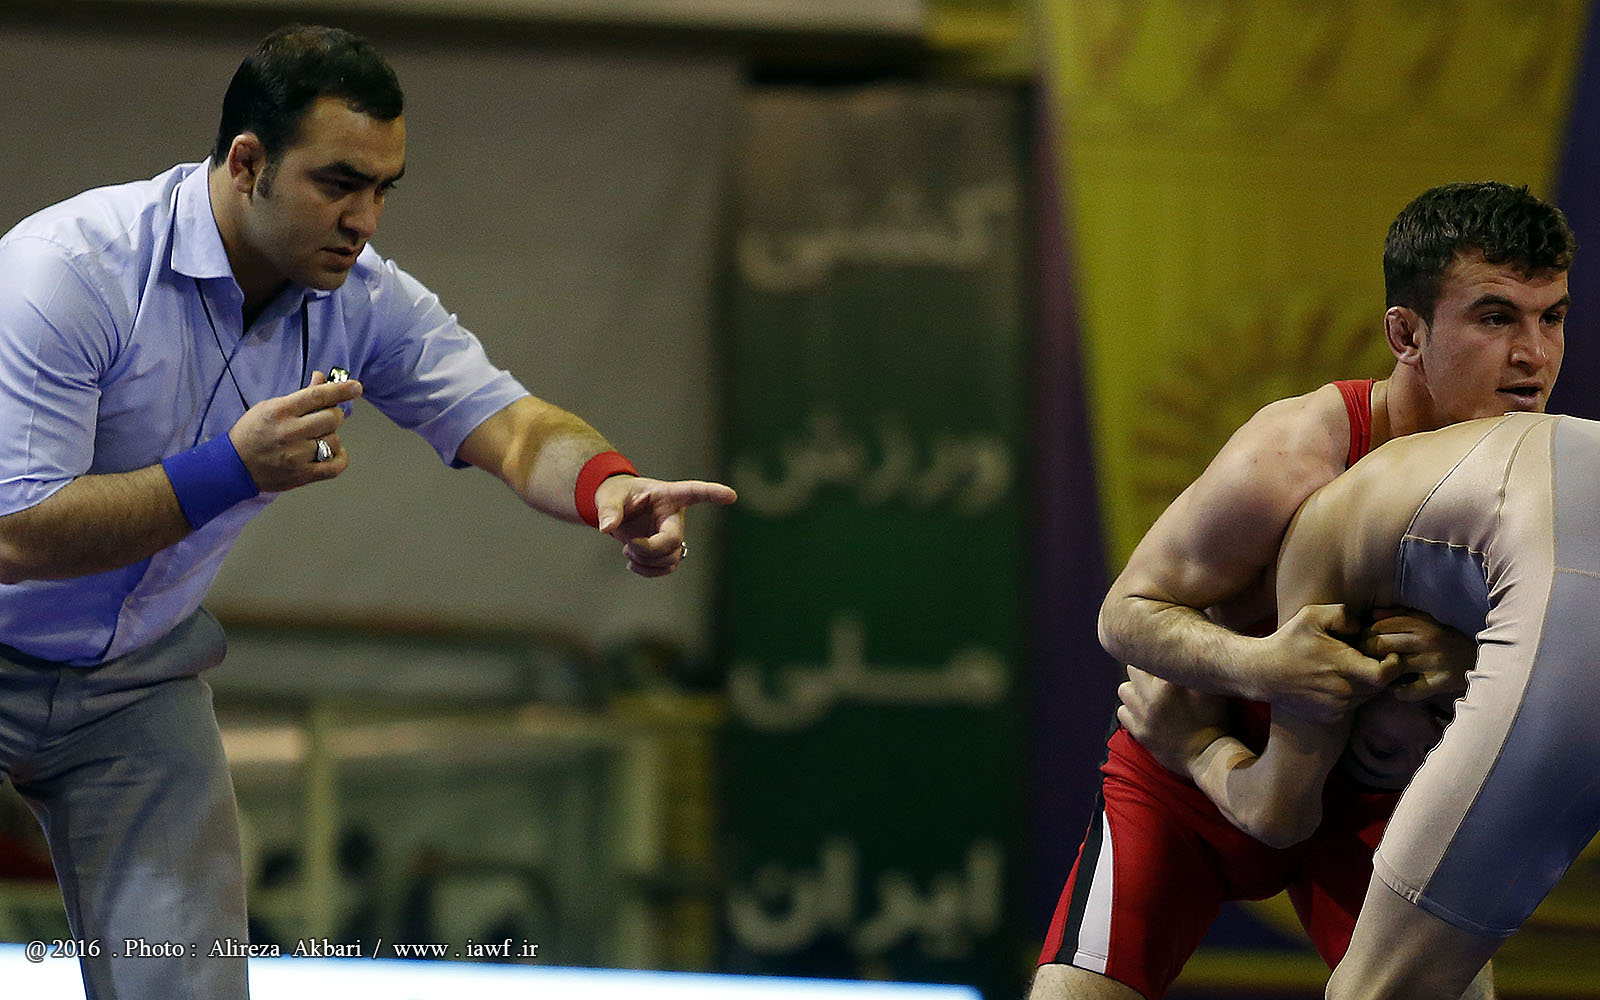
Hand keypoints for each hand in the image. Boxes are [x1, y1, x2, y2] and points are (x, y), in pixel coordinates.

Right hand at [228, 371, 362, 492]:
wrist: (234, 465)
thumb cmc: (252, 432)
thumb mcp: (271, 406)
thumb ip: (301, 395)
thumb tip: (323, 378)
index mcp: (280, 411)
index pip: (317, 396)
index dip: (340, 390)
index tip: (356, 387)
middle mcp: (290, 432)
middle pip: (331, 418)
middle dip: (334, 415)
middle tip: (325, 417)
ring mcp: (296, 456)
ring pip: (334, 441)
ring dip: (331, 437)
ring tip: (317, 438)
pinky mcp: (302, 475)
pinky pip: (335, 467)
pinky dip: (340, 458)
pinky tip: (333, 452)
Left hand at [593, 475, 736, 576]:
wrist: (618, 509)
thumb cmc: (618, 495)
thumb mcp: (610, 496)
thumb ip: (609, 509)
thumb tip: (607, 528)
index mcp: (668, 495)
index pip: (694, 492)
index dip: (713, 494)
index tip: (731, 496)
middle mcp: (675, 517)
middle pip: (672, 541)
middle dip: (649, 549)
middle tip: (629, 545)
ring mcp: (673, 535)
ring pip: (670, 559)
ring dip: (646, 561)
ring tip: (628, 550)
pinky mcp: (667, 551)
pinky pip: (666, 568)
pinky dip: (647, 571)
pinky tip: (633, 562)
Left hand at [1116, 666, 1228, 775]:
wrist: (1210, 756)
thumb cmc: (1215, 721)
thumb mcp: (1211, 689)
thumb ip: (1193, 668)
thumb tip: (1185, 650)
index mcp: (1172, 682)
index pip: (1151, 655)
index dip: (1157, 658)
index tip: (1161, 662)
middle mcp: (1154, 696)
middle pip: (1133, 669)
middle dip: (1142, 672)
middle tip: (1155, 680)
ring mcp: (1144, 715)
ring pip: (1123, 689)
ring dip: (1134, 691)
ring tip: (1148, 697)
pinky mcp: (1139, 732)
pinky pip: (1122, 713)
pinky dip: (1130, 712)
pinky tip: (1144, 714)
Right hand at [1256, 603, 1402, 722]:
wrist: (1261, 673)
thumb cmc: (1288, 642)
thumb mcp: (1311, 615)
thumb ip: (1342, 614)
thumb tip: (1362, 627)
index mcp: (1341, 666)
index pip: (1385, 674)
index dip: (1394, 664)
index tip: (1389, 654)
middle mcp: (1342, 691)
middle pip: (1380, 686)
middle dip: (1380, 671)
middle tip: (1366, 657)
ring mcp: (1336, 707)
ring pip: (1367, 697)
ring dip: (1366, 683)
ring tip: (1349, 668)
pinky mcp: (1330, 717)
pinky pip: (1353, 706)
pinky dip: (1351, 694)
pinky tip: (1335, 681)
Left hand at [1358, 608, 1474, 701]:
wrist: (1479, 661)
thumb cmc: (1445, 640)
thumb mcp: (1426, 621)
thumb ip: (1399, 615)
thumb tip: (1372, 614)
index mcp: (1422, 624)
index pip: (1380, 626)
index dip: (1364, 634)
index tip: (1358, 642)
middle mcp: (1428, 641)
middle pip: (1381, 645)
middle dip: (1364, 652)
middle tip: (1360, 659)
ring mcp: (1434, 662)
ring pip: (1392, 667)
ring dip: (1378, 671)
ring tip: (1373, 672)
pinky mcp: (1440, 682)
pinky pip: (1407, 691)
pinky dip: (1396, 691)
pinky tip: (1393, 687)